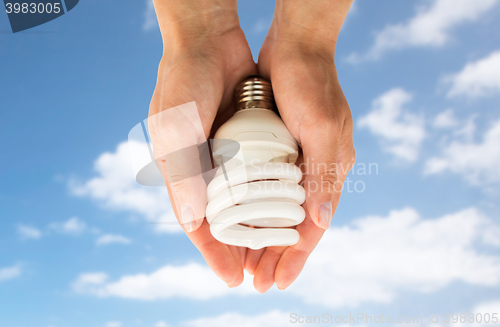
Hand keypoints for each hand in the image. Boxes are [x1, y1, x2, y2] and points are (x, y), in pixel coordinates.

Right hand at [148, 0, 257, 286]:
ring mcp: (226, 153)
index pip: (198, 223)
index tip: (233, 279)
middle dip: (239, 247)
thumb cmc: (183, 82)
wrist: (207, 37)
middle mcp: (203, 167)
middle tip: (258, 274)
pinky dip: (270, 195)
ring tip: (275, 251)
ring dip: (257, 226)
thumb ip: (184, 175)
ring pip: (244, 201)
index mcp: (180, 171)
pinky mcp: (246, 138)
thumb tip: (195, 223)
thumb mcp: (176, 129)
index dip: (214, 252)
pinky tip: (286, 210)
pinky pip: (260, 174)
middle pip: (223, 218)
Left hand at [253, 0, 355, 291]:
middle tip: (258, 282)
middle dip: (277, 255)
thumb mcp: (320, 126)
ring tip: (248, 262)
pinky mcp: (281, 148)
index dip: (295, 257)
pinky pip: (269, 189)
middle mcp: (316, 170)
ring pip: (281, 212)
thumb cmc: (310, 82)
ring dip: (265, 238)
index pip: (312, 227)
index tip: (277, 283)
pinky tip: (243, 222)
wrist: (296, 44)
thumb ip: (323, 174)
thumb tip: (319, 223)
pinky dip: (258, 211)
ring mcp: (298, 160)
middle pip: (296, 226)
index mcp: (330, 170)